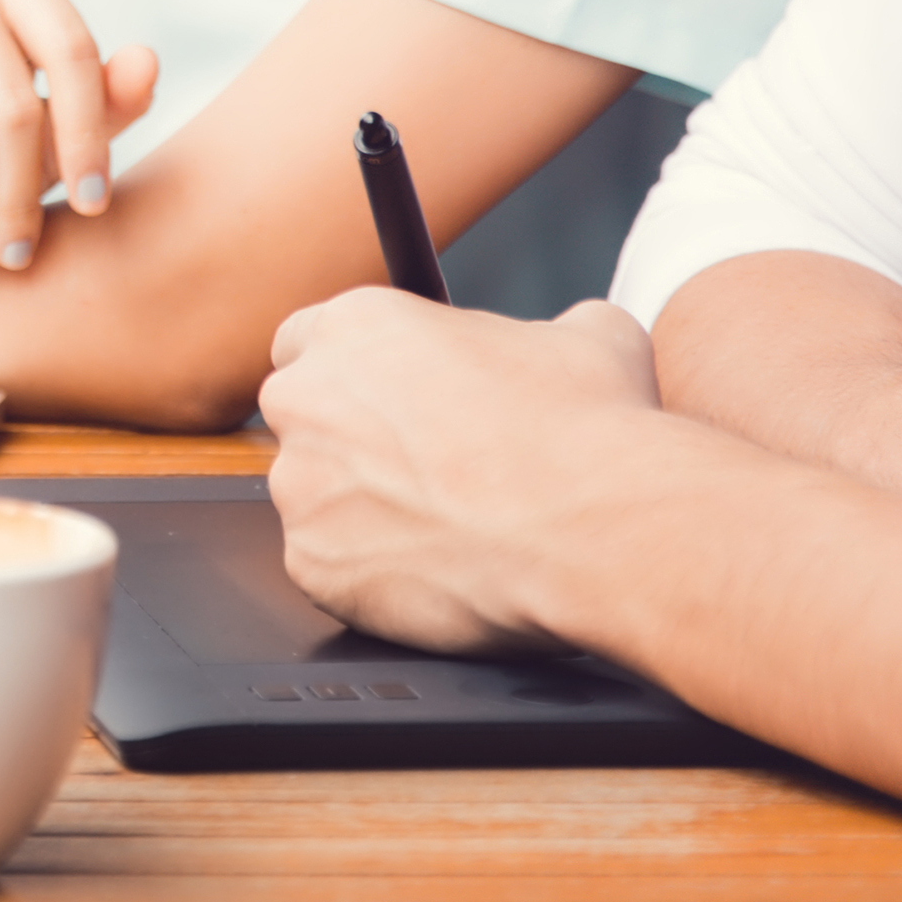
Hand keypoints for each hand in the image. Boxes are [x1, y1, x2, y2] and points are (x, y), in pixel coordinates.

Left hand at [257, 292, 661, 655]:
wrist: (598, 533)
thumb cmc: (590, 429)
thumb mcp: (587, 336)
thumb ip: (543, 329)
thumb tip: (565, 336)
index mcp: (355, 325)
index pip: (308, 340)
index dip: (355, 375)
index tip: (392, 402)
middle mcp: (307, 398)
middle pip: (302, 417)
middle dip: (349, 441)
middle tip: (421, 470)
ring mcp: (303, 488)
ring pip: (315, 498)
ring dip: (362, 511)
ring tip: (446, 526)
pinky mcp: (314, 567)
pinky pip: (331, 570)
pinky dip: (374, 576)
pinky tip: (436, 571)